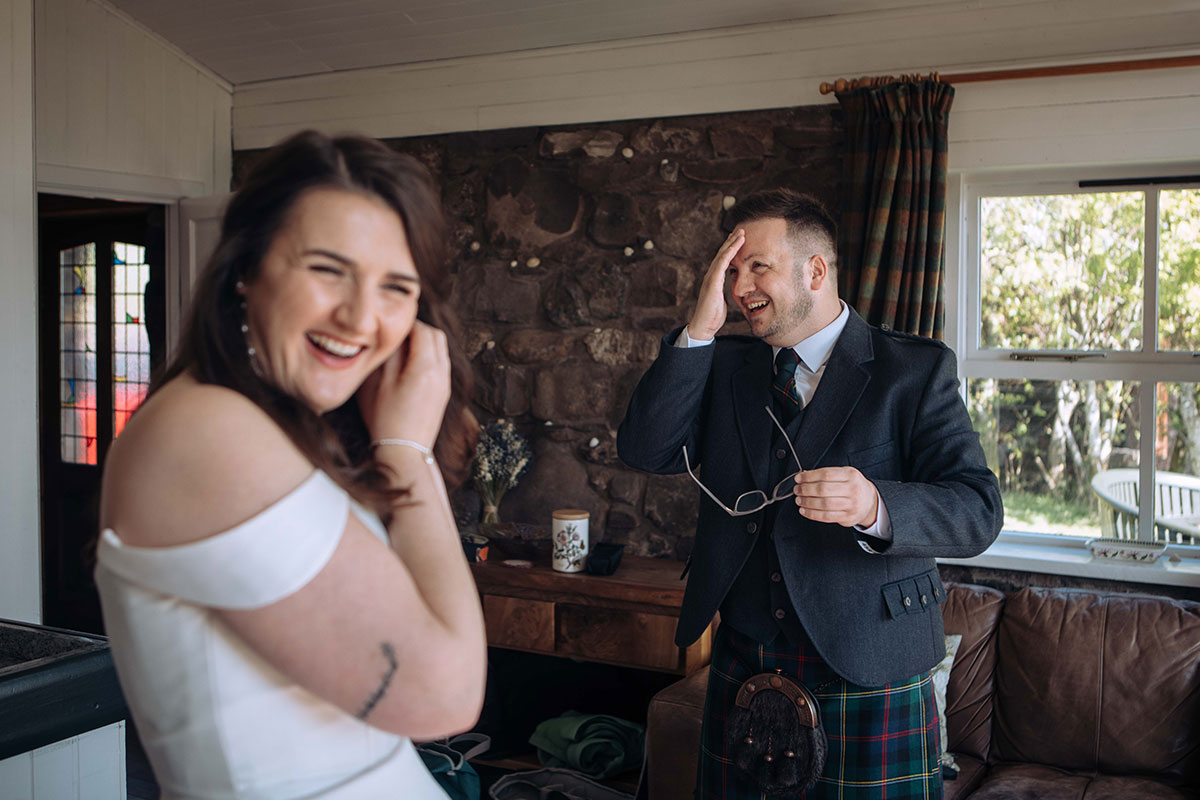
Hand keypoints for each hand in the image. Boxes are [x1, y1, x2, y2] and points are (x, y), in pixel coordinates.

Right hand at [357, 320, 450, 448]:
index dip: (405, 323)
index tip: (388, 326)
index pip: (421, 329)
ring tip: (400, 350)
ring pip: (440, 349)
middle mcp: (441, 373)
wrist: (404, 453)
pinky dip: (428, 356)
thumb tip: (394, 335)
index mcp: (425, 367)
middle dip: (417, 329)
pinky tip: (408, 366)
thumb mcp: (378, 383)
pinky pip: (440, 363)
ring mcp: (445, 383)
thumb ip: (389, 355)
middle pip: (436, 335)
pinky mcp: (443, 393)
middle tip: (395, 335)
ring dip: (423, 342)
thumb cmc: (385, 419)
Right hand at [687, 228, 744, 339]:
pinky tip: (735, 246)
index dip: (730, 249)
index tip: (737, 239)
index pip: (723, 260)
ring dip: (731, 243)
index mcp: (714, 279)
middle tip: (740, 230)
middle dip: (731, 241)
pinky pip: (721, 264)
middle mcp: (711, 276)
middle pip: (722, 254)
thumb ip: (724, 291)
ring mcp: (710, 278)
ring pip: (722, 256)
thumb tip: (731, 289)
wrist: (703, 326)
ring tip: (740, 233)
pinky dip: (729, 253)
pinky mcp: (712, 282)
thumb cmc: (712, 315)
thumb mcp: (722, 300)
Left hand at [793, 467, 879, 527]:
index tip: (799, 478)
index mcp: (851, 475)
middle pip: (823, 489)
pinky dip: (812, 514)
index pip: (826, 474)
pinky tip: (805, 510)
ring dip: (807, 502)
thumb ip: (827, 475)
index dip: (809, 477)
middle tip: (797, 490)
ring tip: (799, 500)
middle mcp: (853, 489)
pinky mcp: (848, 517)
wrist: (870, 501)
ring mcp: (851, 505)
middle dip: (806, 490)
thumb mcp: (845, 474)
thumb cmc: (853, 486)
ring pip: (824, 504)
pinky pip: (826, 517)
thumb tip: (804, 476)